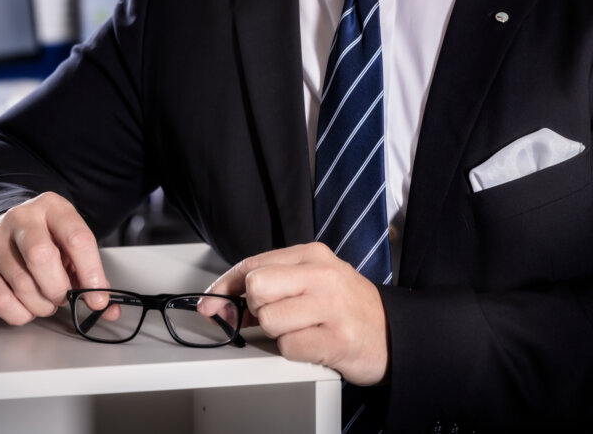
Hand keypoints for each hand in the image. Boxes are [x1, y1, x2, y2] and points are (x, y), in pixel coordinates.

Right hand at [0, 192, 108, 325]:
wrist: (15, 225)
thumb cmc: (48, 237)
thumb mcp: (71, 243)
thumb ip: (90, 273)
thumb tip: (109, 310)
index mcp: (53, 207)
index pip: (76, 238)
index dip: (91, 273)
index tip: (98, 298)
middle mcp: (22, 218)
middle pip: (42, 257)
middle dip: (58, 288)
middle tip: (63, 297)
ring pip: (21, 283)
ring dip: (40, 305)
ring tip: (47, 301)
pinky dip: (19, 313)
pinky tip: (27, 305)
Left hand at [206, 241, 389, 385]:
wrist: (393, 333)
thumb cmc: (345, 306)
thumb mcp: (312, 279)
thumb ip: (272, 281)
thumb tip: (221, 301)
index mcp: (311, 254)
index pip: (252, 263)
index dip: (225, 287)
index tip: (212, 303)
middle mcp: (321, 274)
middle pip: (257, 287)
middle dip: (257, 308)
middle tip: (279, 315)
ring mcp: (331, 305)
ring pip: (269, 319)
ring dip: (278, 333)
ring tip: (303, 329)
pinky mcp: (337, 338)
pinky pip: (288, 348)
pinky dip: (294, 352)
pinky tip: (313, 344)